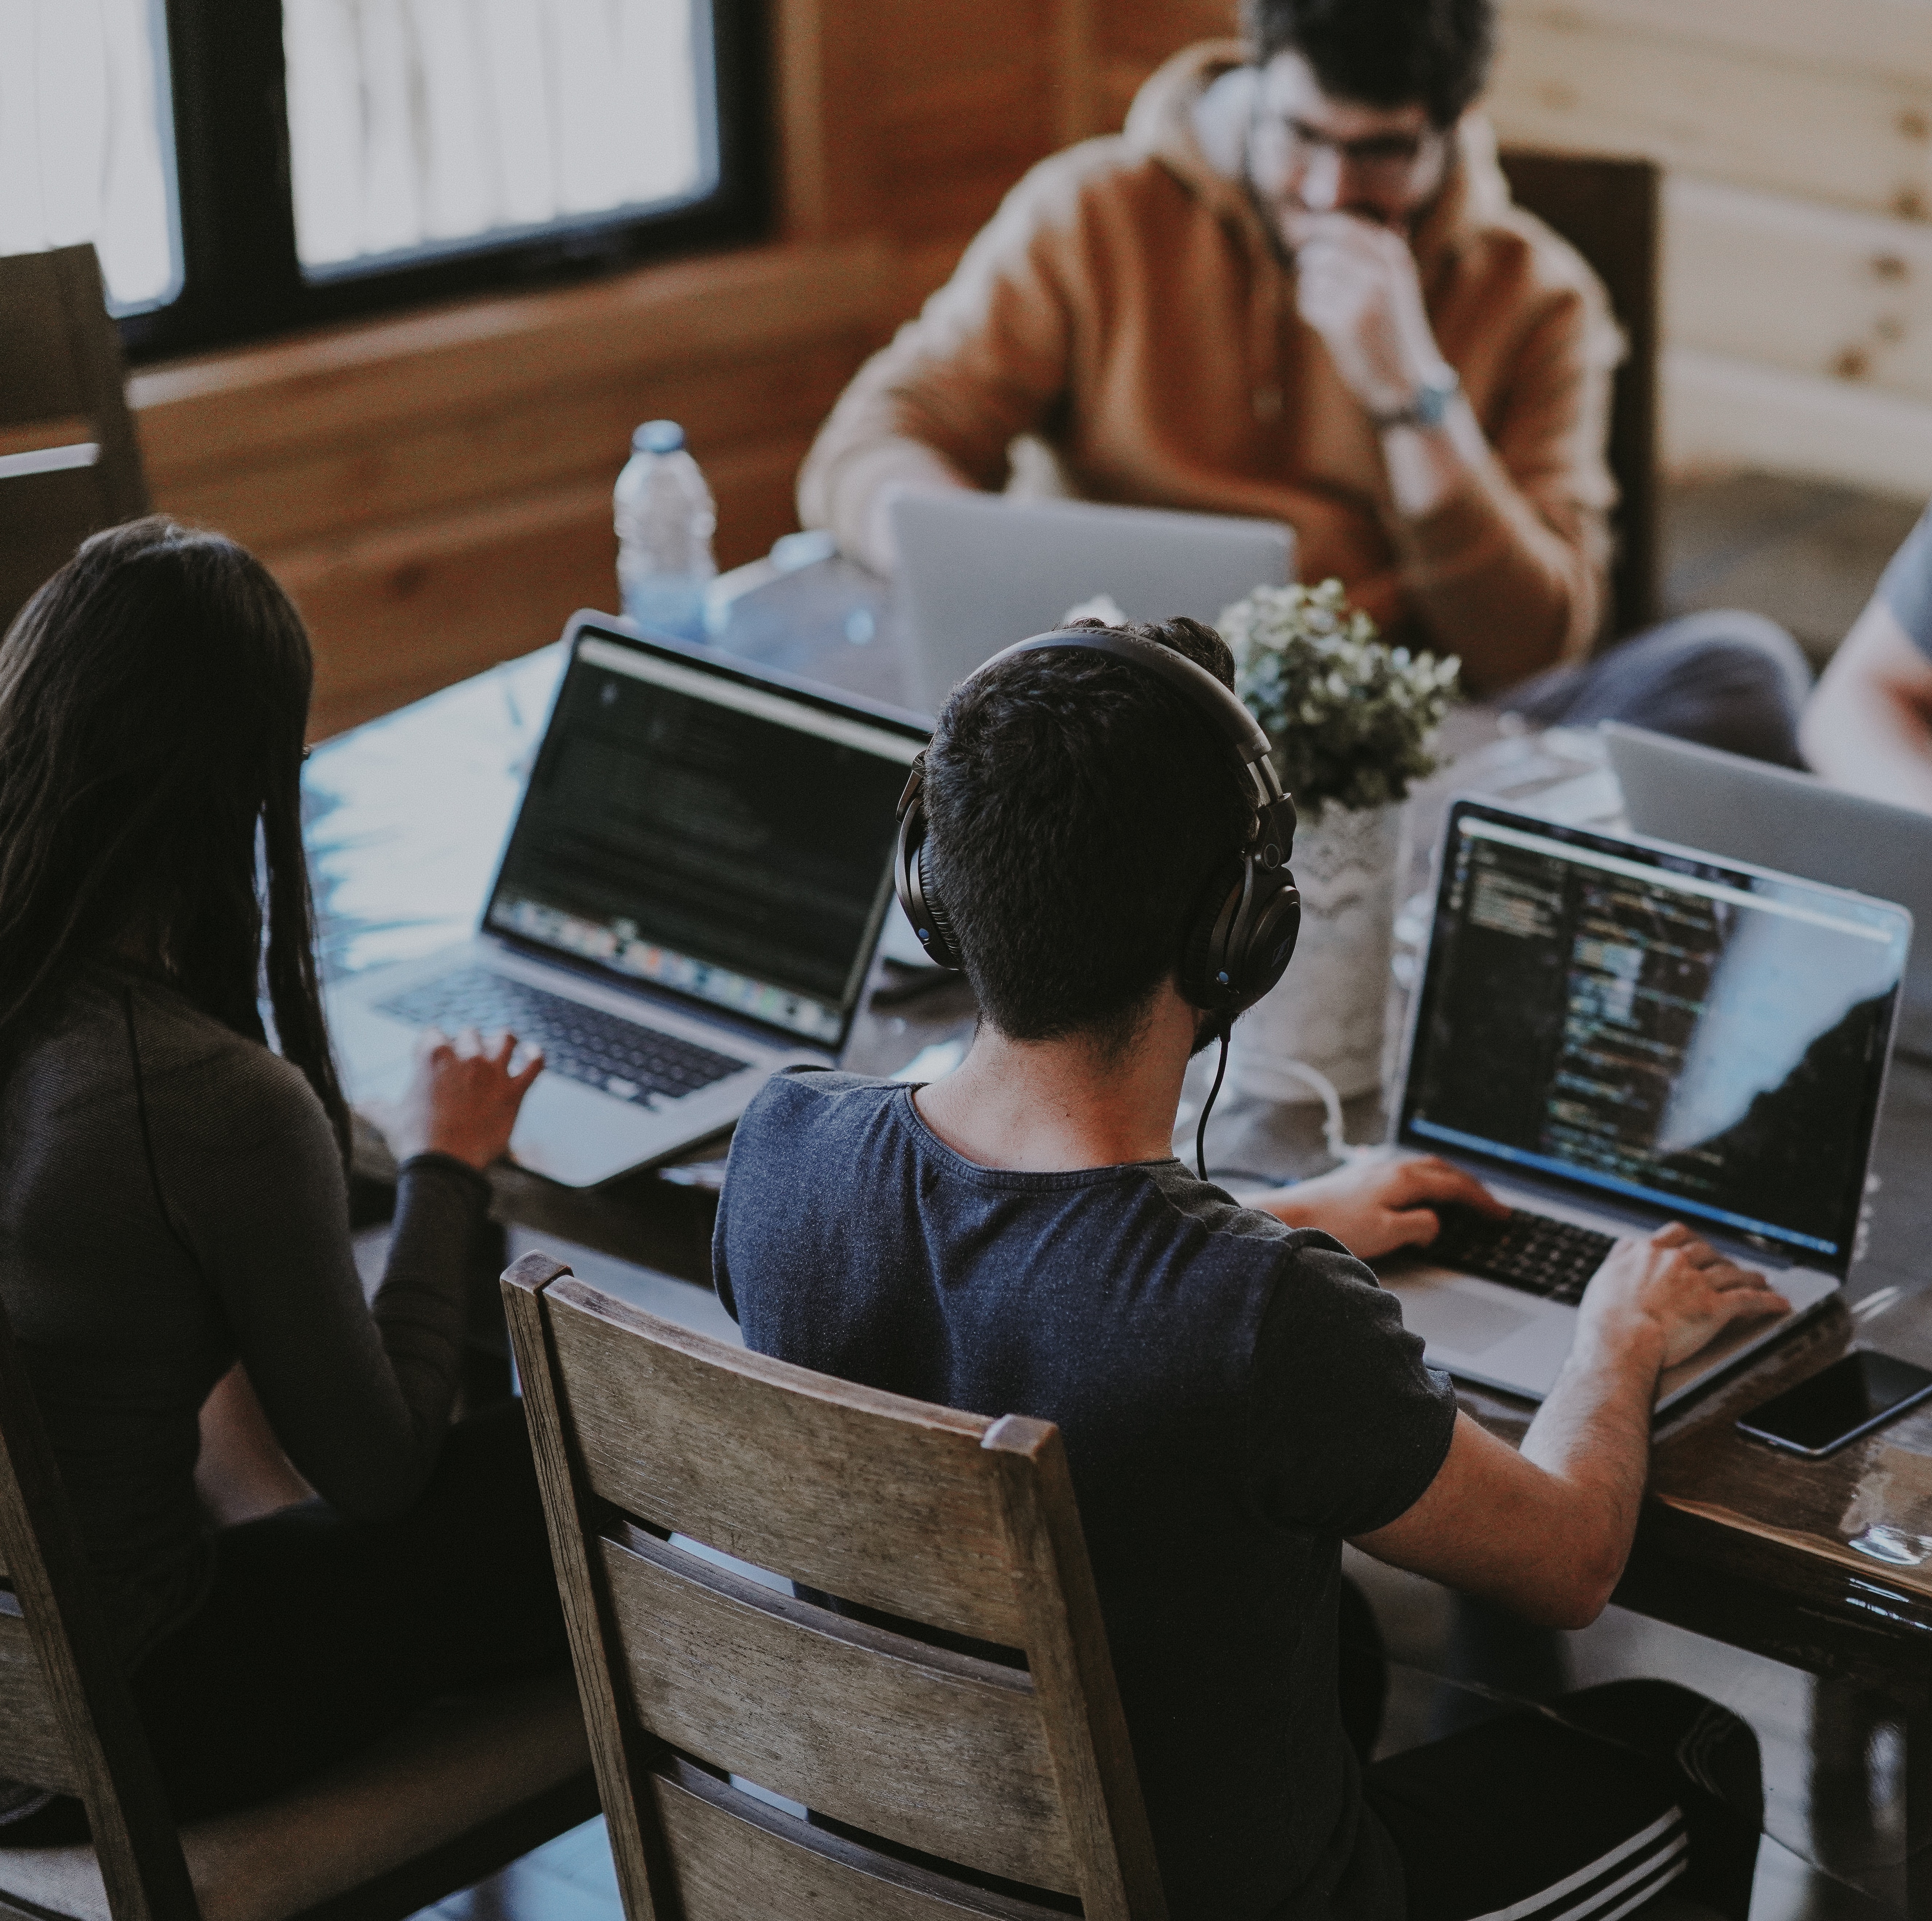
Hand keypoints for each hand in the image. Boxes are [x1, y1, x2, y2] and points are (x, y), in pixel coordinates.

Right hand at [383, 1028, 543, 1171]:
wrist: (445, 1166)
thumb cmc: (414, 1142)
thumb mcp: (388, 1119)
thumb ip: (375, 1106)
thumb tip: (358, 1104)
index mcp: (432, 1055)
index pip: (433, 1033)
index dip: (432, 1044)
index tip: (431, 1059)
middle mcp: (465, 1056)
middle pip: (469, 1033)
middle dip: (466, 1044)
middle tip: (464, 1064)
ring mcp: (493, 1072)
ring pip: (505, 1038)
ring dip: (501, 1041)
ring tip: (499, 1050)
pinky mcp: (514, 1091)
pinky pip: (535, 1063)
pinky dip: (536, 1055)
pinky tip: (532, 1054)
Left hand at [1259, 1153, 1508, 1260]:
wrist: (1291, 1216)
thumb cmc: (1335, 1226)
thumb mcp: (1388, 1234)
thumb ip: (1420, 1227)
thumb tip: (1436, 1223)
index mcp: (1404, 1179)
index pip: (1455, 1186)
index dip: (1482, 1201)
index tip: (1501, 1215)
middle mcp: (1392, 1167)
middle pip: (1443, 1170)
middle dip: (1471, 1186)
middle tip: (1489, 1204)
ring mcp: (1376, 1168)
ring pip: (1425, 1168)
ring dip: (1449, 1180)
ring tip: (1463, 1196)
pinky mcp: (1361, 1176)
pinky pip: (1407, 1172)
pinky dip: (1427, 1180)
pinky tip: (1420, 1192)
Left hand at [1290, 211, 1447, 420]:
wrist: (1402, 378)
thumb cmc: (1394, 330)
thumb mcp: (1400, 285)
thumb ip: (1387, 252)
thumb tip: (1390, 217)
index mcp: (1395, 258)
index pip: (1346, 225)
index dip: (1318, 225)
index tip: (1302, 229)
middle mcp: (1380, 272)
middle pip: (1323, 250)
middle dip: (1310, 261)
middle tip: (1307, 268)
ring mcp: (1363, 296)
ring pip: (1313, 277)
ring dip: (1312, 289)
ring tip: (1328, 305)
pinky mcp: (1345, 322)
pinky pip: (1309, 302)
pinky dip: (1311, 311)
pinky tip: (1327, 323)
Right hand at [1579, 1223, 1790, 1371]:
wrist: (1621, 1341)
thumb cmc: (1605, 1319)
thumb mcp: (1604, 1278)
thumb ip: (1619, 1259)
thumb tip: (1624, 1247)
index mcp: (1647, 1252)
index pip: (1676, 1234)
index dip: (1691, 1239)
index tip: (1696, 1245)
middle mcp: (1674, 1261)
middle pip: (1706, 1252)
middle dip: (1720, 1258)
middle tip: (1728, 1266)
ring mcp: (1696, 1282)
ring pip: (1731, 1272)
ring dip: (1748, 1275)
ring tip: (1759, 1279)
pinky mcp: (1714, 1307)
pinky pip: (1748, 1299)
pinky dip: (1767, 1301)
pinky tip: (1778, 1302)